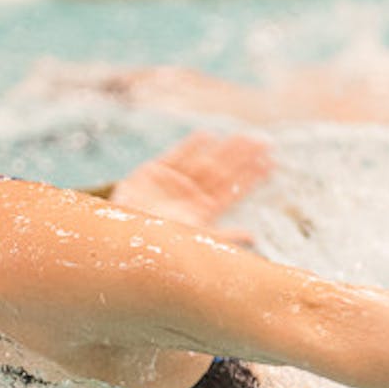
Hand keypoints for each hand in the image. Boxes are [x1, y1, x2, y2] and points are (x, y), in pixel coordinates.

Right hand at [109, 131, 273, 244]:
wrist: (116, 247)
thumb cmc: (155, 252)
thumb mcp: (192, 246)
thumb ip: (221, 239)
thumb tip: (253, 237)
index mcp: (202, 214)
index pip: (232, 192)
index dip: (251, 177)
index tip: (271, 162)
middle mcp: (188, 197)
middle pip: (221, 172)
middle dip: (243, 157)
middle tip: (265, 141)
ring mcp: (170, 184)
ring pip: (202, 161)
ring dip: (224, 148)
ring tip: (245, 136)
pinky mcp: (150, 174)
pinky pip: (174, 156)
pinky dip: (189, 146)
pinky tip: (207, 135)